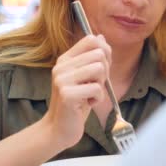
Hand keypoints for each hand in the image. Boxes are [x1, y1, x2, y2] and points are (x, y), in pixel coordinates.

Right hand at [42, 34, 110, 148]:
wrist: (60, 128)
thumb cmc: (78, 102)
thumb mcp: (88, 77)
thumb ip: (95, 59)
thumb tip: (101, 37)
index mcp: (65, 59)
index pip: (91, 39)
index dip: (104, 52)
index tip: (100, 69)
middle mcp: (61, 66)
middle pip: (99, 54)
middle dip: (105, 72)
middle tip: (94, 86)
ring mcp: (62, 80)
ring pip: (99, 69)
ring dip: (101, 85)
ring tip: (90, 94)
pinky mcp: (67, 94)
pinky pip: (97, 88)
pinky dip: (98, 98)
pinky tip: (87, 104)